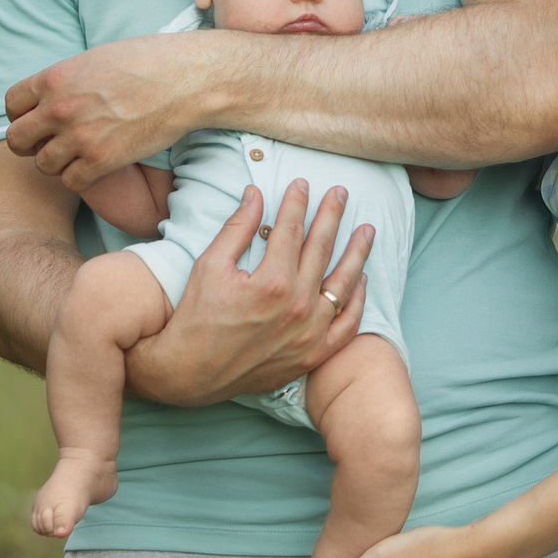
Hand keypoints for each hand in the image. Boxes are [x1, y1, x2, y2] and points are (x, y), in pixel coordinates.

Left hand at [6, 35, 212, 191]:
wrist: (185, 80)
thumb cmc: (147, 61)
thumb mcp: (94, 58)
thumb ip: (66, 79)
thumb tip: (50, 94)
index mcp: (54, 78)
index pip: (11, 105)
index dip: (22, 115)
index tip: (37, 120)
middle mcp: (60, 109)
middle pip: (17, 140)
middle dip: (30, 144)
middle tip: (50, 143)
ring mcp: (79, 137)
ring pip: (43, 165)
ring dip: (57, 162)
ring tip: (77, 154)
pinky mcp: (102, 161)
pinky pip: (71, 181)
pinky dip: (80, 177)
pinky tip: (94, 166)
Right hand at [126, 179, 374, 406]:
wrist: (190, 374)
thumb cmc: (195, 318)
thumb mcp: (209, 266)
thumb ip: (237, 228)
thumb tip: (256, 193)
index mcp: (272, 282)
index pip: (292, 230)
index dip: (297, 203)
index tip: (302, 184)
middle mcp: (297, 307)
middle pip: (322, 250)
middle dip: (332, 216)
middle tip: (340, 193)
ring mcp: (309, 334)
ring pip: (343, 284)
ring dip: (357, 253)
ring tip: (367, 230)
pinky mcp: (312, 355)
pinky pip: (346, 325)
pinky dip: (356, 301)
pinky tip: (361, 280)